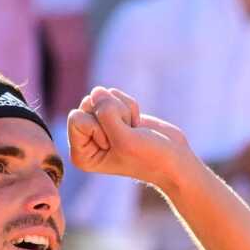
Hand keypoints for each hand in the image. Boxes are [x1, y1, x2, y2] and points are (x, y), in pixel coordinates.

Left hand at [67, 86, 189, 188]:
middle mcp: (85, 140)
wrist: (173, 158)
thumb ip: (105, 112)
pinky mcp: (113, 114)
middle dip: (113, 114)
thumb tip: (96, 90)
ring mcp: (98, 125)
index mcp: (80, 155)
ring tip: (133, 129)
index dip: (100, 126)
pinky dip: (129, 105)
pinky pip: (113, 94)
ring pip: (100, 97)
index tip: (117, 143)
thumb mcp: (124, 139)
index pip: (75, 118)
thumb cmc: (149, 156)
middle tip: (128, 134)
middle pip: (86, 104)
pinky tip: (136, 123)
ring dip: (123, 110)